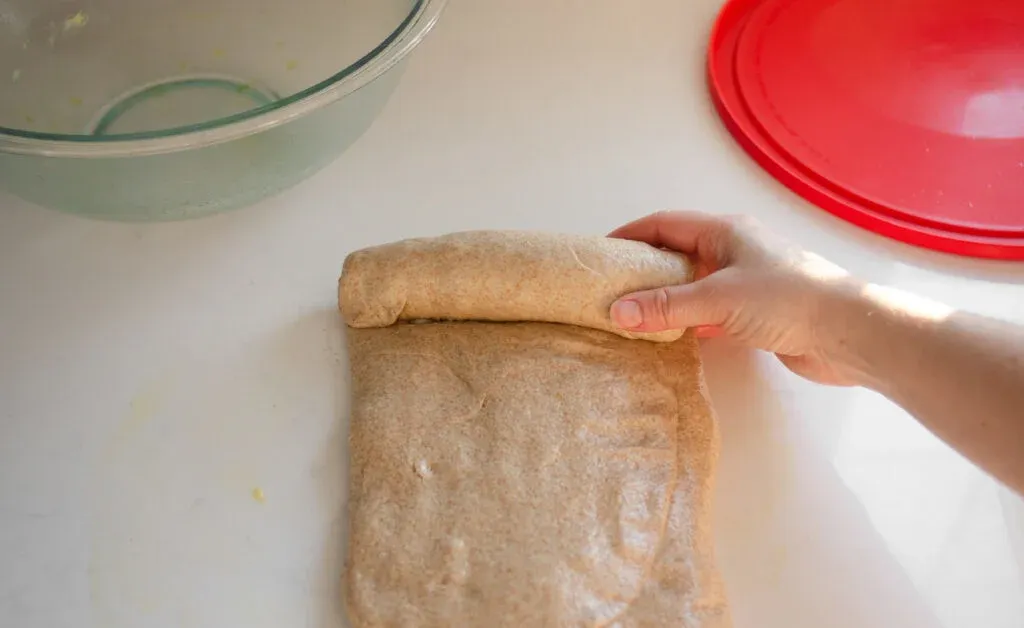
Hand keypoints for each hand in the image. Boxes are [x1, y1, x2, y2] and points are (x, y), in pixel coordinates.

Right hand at [609, 211, 862, 385]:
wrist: (848, 333)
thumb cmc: (786, 299)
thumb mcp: (718, 298)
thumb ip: (667, 306)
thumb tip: (616, 313)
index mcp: (724, 231)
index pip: (664, 225)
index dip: (630, 235)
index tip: (599, 253)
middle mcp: (733, 251)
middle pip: (676, 254)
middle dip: (643, 269)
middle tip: (609, 288)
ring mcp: (745, 283)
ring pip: (693, 285)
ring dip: (665, 298)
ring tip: (631, 314)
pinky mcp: (755, 314)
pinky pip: (709, 312)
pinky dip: (687, 321)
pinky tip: (670, 336)